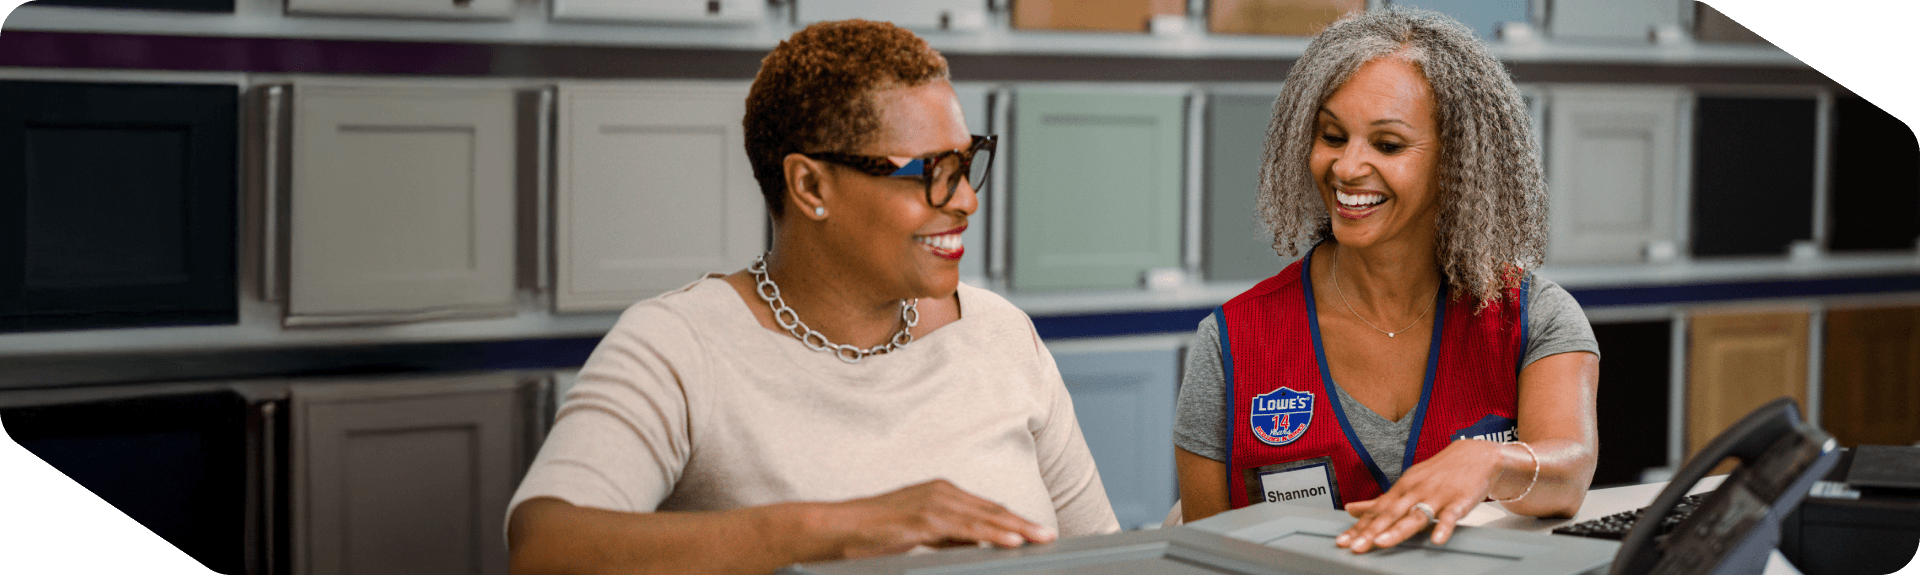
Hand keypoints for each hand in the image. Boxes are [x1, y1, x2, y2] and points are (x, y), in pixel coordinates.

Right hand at [822, 479, 1056, 558]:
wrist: (835, 528)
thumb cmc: (871, 533)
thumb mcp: (916, 532)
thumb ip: (945, 536)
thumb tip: (972, 546)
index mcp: (940, 492)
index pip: (985, 507)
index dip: (1013, 519)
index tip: (1036, 530)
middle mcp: (940, 492)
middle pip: (991, 509)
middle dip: (1023, 522)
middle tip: (1049, 534)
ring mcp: (932, 503)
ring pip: (984, 518)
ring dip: (1016, 528)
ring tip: (1040, 537)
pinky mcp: (923, 519)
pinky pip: (966, 529)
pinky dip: (992, 534)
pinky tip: (1011, 540)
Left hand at [1334, 439, 1508, 552]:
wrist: (1474, 456)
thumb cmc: (1437, 474)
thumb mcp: (1406, 484)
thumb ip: (1380, 501)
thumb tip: (1350, 509)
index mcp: (1401, 489)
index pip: (1376, 511)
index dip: (1359, 527)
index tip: (1342, 541)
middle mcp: (1415, 492)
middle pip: (1390, 514)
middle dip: (1371, 531)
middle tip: (1354, 547)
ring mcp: (1437, 496)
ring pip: (1416, 515)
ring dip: (1399, 530)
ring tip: (1383, 543)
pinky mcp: (1460, 501)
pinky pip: (1451, 515)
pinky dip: (1444, 527)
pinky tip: (1437, 539)